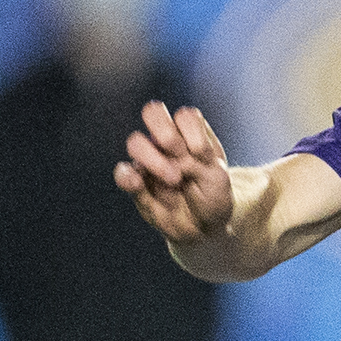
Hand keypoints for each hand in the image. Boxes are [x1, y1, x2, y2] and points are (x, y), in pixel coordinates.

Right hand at [114, 101, 236, 246]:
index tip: (204, 155)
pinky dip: (127, 176)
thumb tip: (170, 150)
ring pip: (136, 142)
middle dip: (167, 134)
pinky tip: (138, 184)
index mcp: (189, 133)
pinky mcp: (137, 184)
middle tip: (182, 157)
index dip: (192, 132)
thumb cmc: (213, 195)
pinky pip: (123, 173)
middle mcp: (166, 141)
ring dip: (154, 159)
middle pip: (153, 113)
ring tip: (174, 180)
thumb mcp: (217, 175)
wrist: (205, 227)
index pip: (184, 115)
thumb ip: (197, 156)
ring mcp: (149, 161)